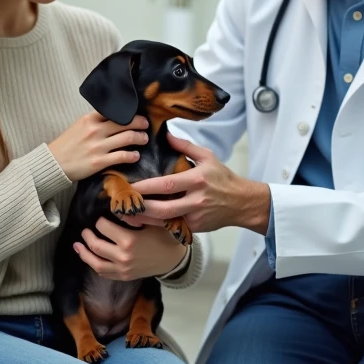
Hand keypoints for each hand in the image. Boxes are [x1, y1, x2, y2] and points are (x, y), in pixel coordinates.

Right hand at [47, 113, 148, 180]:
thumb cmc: (67, 144)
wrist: (53, 163)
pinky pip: (123, 156)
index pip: (115, 110)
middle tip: (145, 125)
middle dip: (140, 123)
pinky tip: (136, 156)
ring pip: (128, 138)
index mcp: (90, 118)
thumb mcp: (78, 126)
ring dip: (140, 138)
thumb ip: (95, 121)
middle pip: (126, 122)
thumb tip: (114, 118)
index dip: (129, 111)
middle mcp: (95, 130)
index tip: (136, 113)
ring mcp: (98, 146)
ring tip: (144, 139)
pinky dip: (133, 155)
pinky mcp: (99, 162)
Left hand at [74, 217, 188, 280]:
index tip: (101, 218)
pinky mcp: (124, 277)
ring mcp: (122, 269)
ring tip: (78, 245)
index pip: (104, 227)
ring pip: (95, 263)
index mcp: (129, 240)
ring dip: (84, 253)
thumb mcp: (153, 222)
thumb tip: (116, 208)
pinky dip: (95, 265)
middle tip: (85, 230)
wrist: (174, 260)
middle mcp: (123, 257)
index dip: (100, 221)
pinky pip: (104, 273)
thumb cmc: (164, 238)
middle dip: (87, 236)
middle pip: (96, 246)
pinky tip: (91, 258)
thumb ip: (134, 215)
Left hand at [128, 134, 270, 233]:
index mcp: (197, 180)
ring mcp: (195, 216)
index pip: (167, 184)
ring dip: (144, 219)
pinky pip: (171, 226)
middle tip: (122, 203)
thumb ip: (185, 146)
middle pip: (163, 208)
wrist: (242, 203)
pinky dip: (156, 224)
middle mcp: (196, 200)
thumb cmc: (223, 178)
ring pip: (164, 221)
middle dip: (141, 207)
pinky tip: (141, 221)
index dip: (146, 187)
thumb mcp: (207, 157)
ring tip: (126, 213)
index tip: (129, 185)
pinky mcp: (195, 228)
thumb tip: (165, 135)